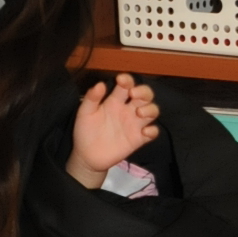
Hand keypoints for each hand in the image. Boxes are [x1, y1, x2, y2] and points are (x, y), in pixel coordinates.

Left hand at [66, 74, 158, 190]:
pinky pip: (152, 132)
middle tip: (134, 94)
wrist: (86, 156)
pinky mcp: (138, 139)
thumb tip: (100, 84)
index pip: (126, 85)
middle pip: (144, 95)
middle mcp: (128, 110)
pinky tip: (144, 132)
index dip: (127, 80)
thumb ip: (91, 98)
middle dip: (144, 91)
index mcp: (115, 101)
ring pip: (152, 111)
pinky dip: (152, 131)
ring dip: (150, 109)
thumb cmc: (85, 131)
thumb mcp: (84, 113)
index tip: (121, 80)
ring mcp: (134, 124)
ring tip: (139, 113)